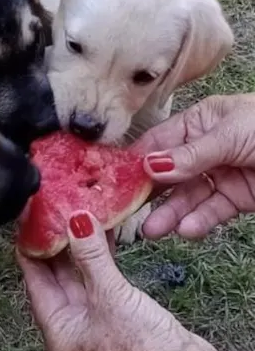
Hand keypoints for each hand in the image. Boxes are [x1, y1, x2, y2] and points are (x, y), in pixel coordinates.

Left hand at [18, 213, 191, 350]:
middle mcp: (72, 332)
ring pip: (81, 280)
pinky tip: (105, 239)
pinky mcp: (120, 322)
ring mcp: (96, 328)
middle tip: (55, 210)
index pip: (34, 282)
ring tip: (80, 216)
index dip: (31, 248)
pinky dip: (102, 263)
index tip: (30, 219)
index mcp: (58, 334)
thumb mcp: (110, 296)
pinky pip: (102, 285)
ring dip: (81, 251)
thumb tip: (75, 221)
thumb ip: (90, 257)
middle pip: (56, 280)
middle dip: (57, 245)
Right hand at [134, 94, 254, 239]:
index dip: (137, 161)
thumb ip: (191, 154)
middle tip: (126, 212)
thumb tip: (151, 165)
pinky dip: (199, 221)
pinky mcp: (237, 198)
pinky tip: (187, 229)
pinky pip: (213, 210)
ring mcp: (222, 174)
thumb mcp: (230, 134)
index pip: (160, 141)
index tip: (113, 181)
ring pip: (189, 196)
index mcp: (202, 120)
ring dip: (171, 213)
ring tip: (153, 230)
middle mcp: (207, 147)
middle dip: (150, 193)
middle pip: (171, 173)